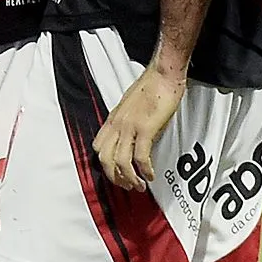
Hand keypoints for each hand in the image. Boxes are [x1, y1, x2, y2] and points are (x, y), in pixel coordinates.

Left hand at [93, 67, 186, 193]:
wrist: (163, 75)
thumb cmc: (152, 87)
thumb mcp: (132, 106)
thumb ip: (128, 122)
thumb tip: (132, 138)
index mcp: (113, 119)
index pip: (98, 146)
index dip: (105, 163)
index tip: (115, 172)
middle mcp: (118, 124)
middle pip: (105, 159)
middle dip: (115, 177)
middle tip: (127, 185)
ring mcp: (129, 127)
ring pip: (120, 162)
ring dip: (129, 179)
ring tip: (139, 186)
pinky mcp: (145, 129)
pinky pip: (140, 157)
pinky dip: (144, 170)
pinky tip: (150, 175)